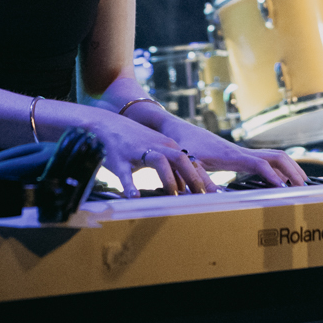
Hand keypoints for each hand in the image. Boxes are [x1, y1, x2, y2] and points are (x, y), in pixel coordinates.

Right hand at [87, 113, 211, 197]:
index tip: (215, 193)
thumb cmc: (134, 142)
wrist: (107, 125)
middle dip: (192, 177)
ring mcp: (139, 151)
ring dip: (169, 179)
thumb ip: (171, 166)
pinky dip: (130, 185)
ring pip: (159, 163)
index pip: (190, 161)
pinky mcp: (121, 159)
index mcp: (168, 146)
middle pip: (181, 159)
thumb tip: (184, 186)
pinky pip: (126, 174)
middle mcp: (158, 146)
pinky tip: (134, 197)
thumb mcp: (156, 151)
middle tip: (201, 196)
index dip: (202, 177)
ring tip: (174, 197)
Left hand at [159, 121, 309, 187]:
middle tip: (305, 187)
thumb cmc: (182, 147)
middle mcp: (241, 152)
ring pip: (275, 156)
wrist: (177, 131)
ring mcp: (242, 152)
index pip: (260, 164)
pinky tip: (283, 180)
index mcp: (232, 156)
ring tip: (301, 184)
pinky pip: (267, 160)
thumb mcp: (189, 163)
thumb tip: (213, 195)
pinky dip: (280, 168)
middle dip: (293, 170)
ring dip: (290, 168)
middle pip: (277, 156)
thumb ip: (200, 178)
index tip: (284, 189)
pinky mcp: (240, 155)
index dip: (273, 177)